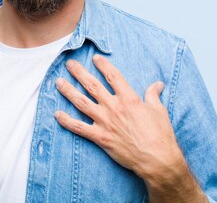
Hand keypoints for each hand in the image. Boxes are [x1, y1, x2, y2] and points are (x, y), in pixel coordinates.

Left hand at [54, 55, 205, 201]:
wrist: (156, 159)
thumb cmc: (160, 135)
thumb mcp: (159, 110)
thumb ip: (153, 95)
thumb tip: (157, 84)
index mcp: (129, 99)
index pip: (113, 76)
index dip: (103, 65)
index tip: (95, 58)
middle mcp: (114, 107)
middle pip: (92, 85)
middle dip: (79, 73)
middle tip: (69, 64)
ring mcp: (105, 122)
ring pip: (82, 102)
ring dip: (68, 91)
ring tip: (58, 82)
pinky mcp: (100, 137)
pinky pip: (79, 127)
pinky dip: (67, 121)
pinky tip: (57, 114)